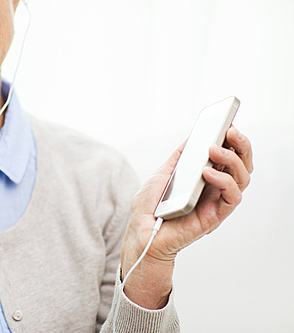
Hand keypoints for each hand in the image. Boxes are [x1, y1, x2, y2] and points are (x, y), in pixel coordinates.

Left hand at [120, 126, 252, 308]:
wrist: (140, 233)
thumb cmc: (148, 207)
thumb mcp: (162, 174)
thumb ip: (180, 157)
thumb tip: (194, 137)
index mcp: (203, 177)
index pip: (227, 157)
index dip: (232, 140)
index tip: (228, 123)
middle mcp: (214, 189)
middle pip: (241, 165)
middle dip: (240, 145)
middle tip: (230, 131)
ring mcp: (215, 202)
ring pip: (242, 179)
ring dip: (232, 160)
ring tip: (214, 149)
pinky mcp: (215, 217)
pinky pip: (232, 198)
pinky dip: (223, 181)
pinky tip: (207, 173)